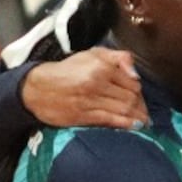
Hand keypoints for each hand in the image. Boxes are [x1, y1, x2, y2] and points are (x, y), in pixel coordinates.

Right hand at [23, 47, 144, 130]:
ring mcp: (90, 100)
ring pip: (124, 110)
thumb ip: (119, 58)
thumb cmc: (68, 70)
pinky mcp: (83, 114)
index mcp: (101, 66)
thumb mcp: (92, 54)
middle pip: (131, 98)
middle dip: (141, 107)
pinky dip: (126, 124)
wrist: (37, 88)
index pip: (133, 83)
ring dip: (138, 117)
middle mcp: (96, 82)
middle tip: (144, 112)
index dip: (140, 92)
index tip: (140, 98)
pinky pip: (111, 120)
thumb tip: (136, 74)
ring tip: (143, 121)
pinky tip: (135, 127)